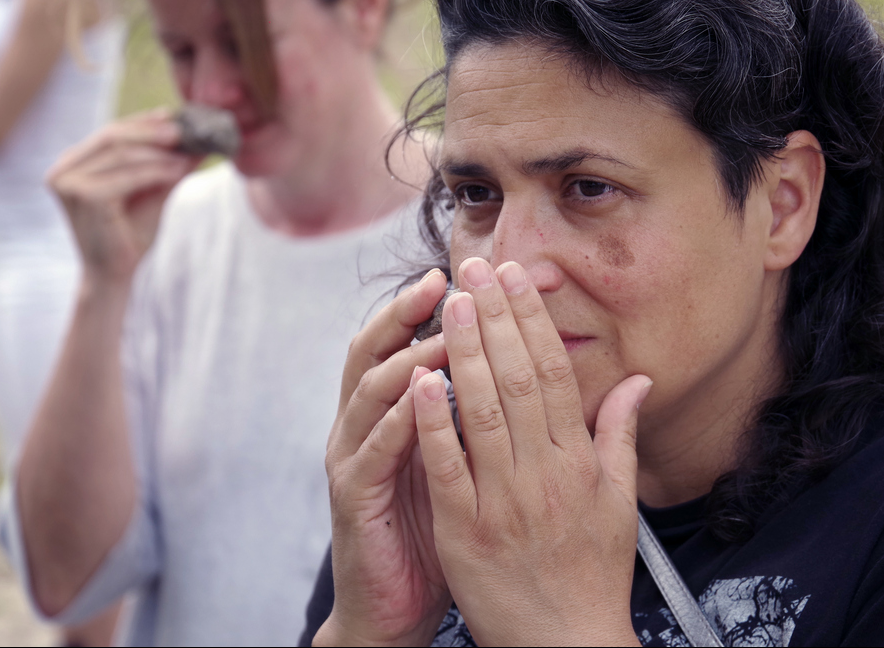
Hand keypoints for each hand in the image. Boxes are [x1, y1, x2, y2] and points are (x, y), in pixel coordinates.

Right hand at [47, 110, 198, 283]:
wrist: (115, 274)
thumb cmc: (130, 234)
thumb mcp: (153, 191)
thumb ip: (168, 165)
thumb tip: (199, 141)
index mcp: (72, 164)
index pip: (110, 133)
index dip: (143, 122)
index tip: (173, 116)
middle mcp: (63, 170)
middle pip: (112, 136)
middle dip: (151, 131)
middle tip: (184, 130)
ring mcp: (68, 182)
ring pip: (121, 154)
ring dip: (158, 153)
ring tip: (187, 155)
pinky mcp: (83, 196)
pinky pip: (126, 174)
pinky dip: (155, 170)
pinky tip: (178, 172)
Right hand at [318, 268, 453, 645]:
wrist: (398, 605)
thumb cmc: (437, 530)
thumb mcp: (464, 462)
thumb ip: (486, 414)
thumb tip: (531, 366)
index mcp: (392, 413)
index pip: (408, 342)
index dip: (438, 307)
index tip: (479, 278)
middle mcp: (364, 424)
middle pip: (375, 349)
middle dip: (408, 311)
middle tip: (446, 279)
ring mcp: (353, 456)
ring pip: (370, 390)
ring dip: (408, 358)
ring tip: (445, 334)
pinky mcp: (353, 496)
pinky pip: (373, 449)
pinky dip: (398, 420)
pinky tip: (422, 398)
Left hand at [413, 257, 649, 645]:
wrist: (565, 642)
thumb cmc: (592, 572)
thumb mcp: (618, 502)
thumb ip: (619, 433)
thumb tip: (636, 380)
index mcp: (578, 461)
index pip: (552, 373)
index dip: (532, 321)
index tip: (516, 279)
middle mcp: (543, 473)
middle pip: (516, 379)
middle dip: (494, 318)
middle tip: (476, 268)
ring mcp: (501, 500)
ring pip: (480, 411)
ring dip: (464, 352)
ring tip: (451, 304)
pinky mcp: (464, 529)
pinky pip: (445, 466)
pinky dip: (433, 421)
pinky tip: (420, 379)